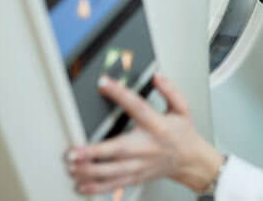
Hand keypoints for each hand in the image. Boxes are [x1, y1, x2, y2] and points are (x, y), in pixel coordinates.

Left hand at [65, 74, 224, 194]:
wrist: (190, 160)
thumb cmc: (182, 134)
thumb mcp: (182, 108)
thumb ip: (170, 90)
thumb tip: (158, 76)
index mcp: (157, 125)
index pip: (137, 106)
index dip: (120, 94)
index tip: (103, 84)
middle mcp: (147, 146)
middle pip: (118, 149)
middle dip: (94, 152)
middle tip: (73, 152)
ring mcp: (140, 164)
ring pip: (112, 170)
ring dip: (90, 170)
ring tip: (72, 167)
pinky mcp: (136, 177)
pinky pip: (114, 184)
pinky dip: (97, 187)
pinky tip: (82, 185)